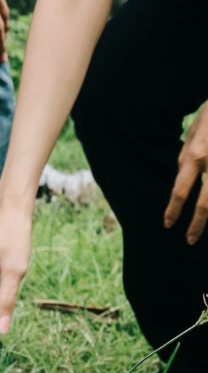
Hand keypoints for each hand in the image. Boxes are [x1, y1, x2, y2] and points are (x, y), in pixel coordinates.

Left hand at [165, 106, 207, 243]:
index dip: (173, 210)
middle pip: (206, 203)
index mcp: (194, 156)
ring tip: (203, 230)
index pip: (180, 191)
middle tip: (189, 240)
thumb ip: (185, 156)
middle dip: (197, 225)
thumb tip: (181, 174)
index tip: (168, 225)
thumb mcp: (191, 132)